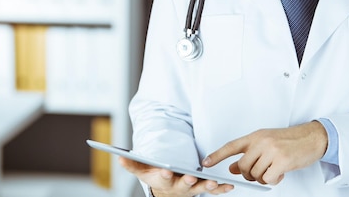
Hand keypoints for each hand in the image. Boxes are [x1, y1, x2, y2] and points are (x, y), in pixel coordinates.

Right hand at [118, 157, 233, 196]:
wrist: (168, 191)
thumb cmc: (155, 176)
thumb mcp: (142, 170)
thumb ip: (132, 164)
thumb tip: (118, 157)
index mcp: (163, 181)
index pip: (162, 178)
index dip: (164, 175)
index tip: (166, 171)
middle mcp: (178, 187)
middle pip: (183, 186)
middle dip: (187, 182)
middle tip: (191, 178)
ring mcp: (191, 189)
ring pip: (199, 189)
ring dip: (207, 187)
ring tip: (213, 183)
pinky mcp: (202, 188)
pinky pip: (213, 190)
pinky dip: (221, 189)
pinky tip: (229, 186)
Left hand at [201, 121, 327, 184]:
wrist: (312, 137)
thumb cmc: (289, 140)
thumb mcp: (266, 143)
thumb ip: (249, 154)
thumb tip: (232, 167)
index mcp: (256, 136)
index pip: (231, 146)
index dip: (217, 155)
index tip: (205, 162)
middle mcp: (261, 142)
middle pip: (243, 167)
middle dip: (249, 175)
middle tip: (260, 173)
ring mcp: (271, 150)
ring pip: (255, 175)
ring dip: (263, 178)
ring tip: (274, 170)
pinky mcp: (282, 161)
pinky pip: (268, 179)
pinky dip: (273, 180)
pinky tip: (280, 173)